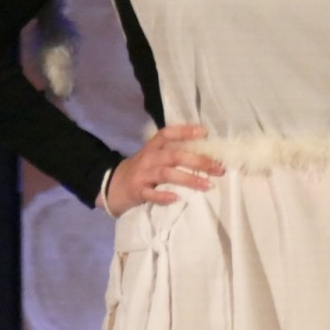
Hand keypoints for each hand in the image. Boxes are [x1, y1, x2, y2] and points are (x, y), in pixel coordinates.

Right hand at [105, 124, 222, 212]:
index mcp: (153, 147)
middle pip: (174, 155)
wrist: (111, 186)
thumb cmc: (141, 170)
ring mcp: (142, 174)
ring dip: (188, 178)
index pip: (168, 133)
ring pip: (166, 174)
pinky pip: (151, 194)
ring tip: (207, 185)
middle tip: (218, 168)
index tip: (204, 132)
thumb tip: (204, 154)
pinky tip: (177, 198)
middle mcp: (148, 157)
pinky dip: (163, 196)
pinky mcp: (137, 191)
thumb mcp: (152, 157)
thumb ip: (171, 153)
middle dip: (198, 160)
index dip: (185, 131)